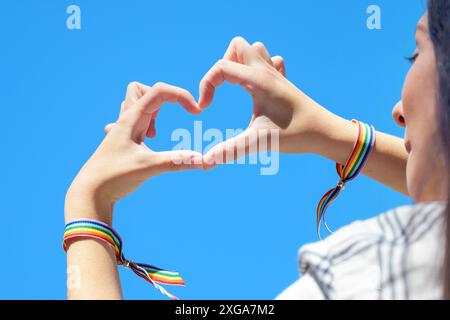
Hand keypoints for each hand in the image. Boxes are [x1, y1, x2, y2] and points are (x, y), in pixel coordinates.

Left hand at [65, 82, 203, 223]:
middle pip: (141, 89)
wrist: (89, 193)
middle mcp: (125, 120)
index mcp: (131, 119)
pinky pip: (132, 121)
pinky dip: (144, 124)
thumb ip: (177, 161)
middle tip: (167, 119)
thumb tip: (203, 161)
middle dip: (161, 98)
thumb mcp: (149, 167)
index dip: (181, 95)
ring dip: (151, 111)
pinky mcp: (121, 141)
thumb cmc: (114, 177)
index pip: (159, 91)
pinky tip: (146, 141)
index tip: (196, 112)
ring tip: (154, 134)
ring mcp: (121, 130)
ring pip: (135, 104)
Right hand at [199, 37, 339, 168]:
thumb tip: (205, 163)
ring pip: (254, 49)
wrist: (326, 133)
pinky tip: (258, 88)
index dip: (206, 85)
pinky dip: (259, 68)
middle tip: (223, 90)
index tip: (205, 109)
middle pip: (237, 46)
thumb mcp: (259, 142)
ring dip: (240, 63)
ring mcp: (277, 75)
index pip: (221, 67)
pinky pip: (270, 61)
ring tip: (237, 87)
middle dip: (222, 65)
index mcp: (258, 81)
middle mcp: (267, 72)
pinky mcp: (284, 83)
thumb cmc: (296, 135)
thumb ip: (230, 151)